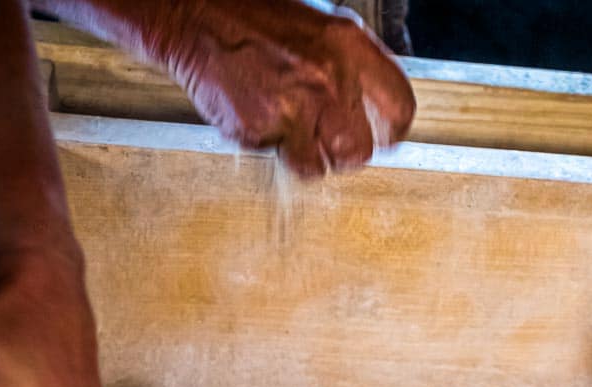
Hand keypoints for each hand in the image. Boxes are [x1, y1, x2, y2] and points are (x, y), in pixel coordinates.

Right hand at [157, 0, 415, 175]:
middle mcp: (328, 79)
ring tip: (285, 122)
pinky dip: (266, 142)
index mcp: (349, 45)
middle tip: (326, 139)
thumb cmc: (255, 17)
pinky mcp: (259, 130)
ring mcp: (293, 108)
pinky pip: (274, 156)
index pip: (398, 106)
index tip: (385, 139)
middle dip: (343, 153)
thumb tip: (373, 110)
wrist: (193, 13)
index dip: (393, 130)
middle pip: (358, 151)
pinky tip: (255, 109)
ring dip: (304, 155)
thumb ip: (351, 67)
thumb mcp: (319, 27)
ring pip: (316, 166)